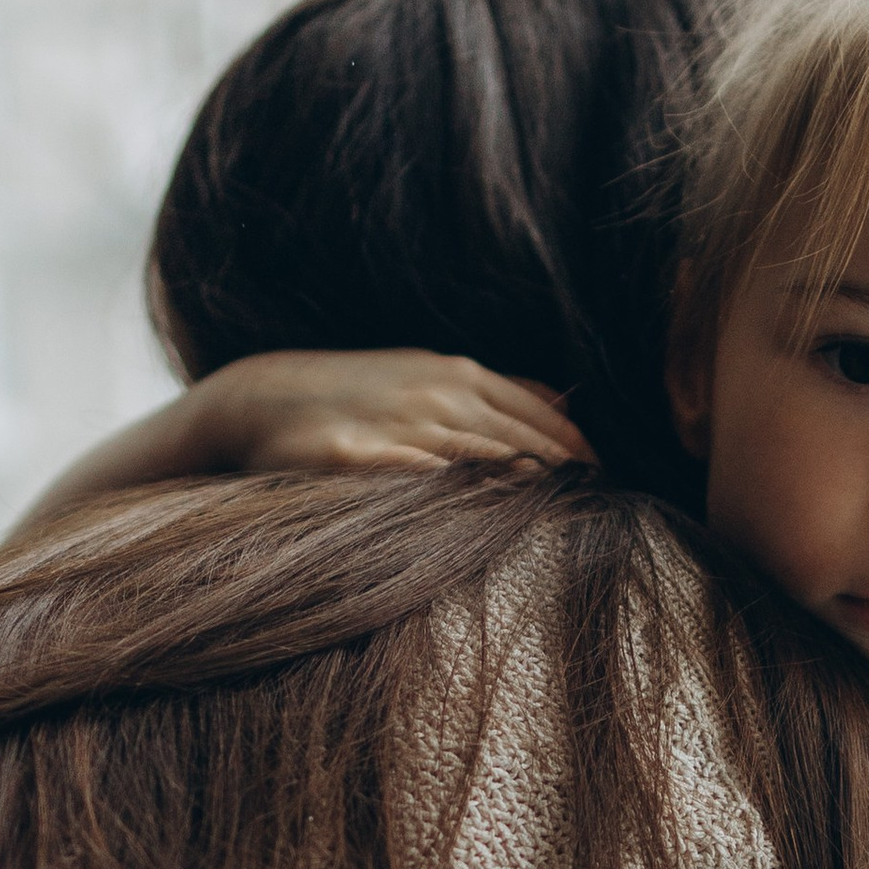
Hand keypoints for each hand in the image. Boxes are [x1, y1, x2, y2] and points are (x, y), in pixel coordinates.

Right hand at [179, 350, 592, 479]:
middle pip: (511, 428)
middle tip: (596, 487)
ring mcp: (395, 423)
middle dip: (557, 458)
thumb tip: (564, 401)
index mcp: (454, 374)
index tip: (604, 465)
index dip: (570, 437)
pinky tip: (467, 493)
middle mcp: (432, 393)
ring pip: (469, 448)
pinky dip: (440, 478)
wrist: (264, 395)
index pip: (530, 405)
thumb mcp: (430, 376)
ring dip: (514, 468)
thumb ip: (495, 391)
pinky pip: (406, 468)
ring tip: (555, 493)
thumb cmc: (358, 392)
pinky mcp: (353, 454)